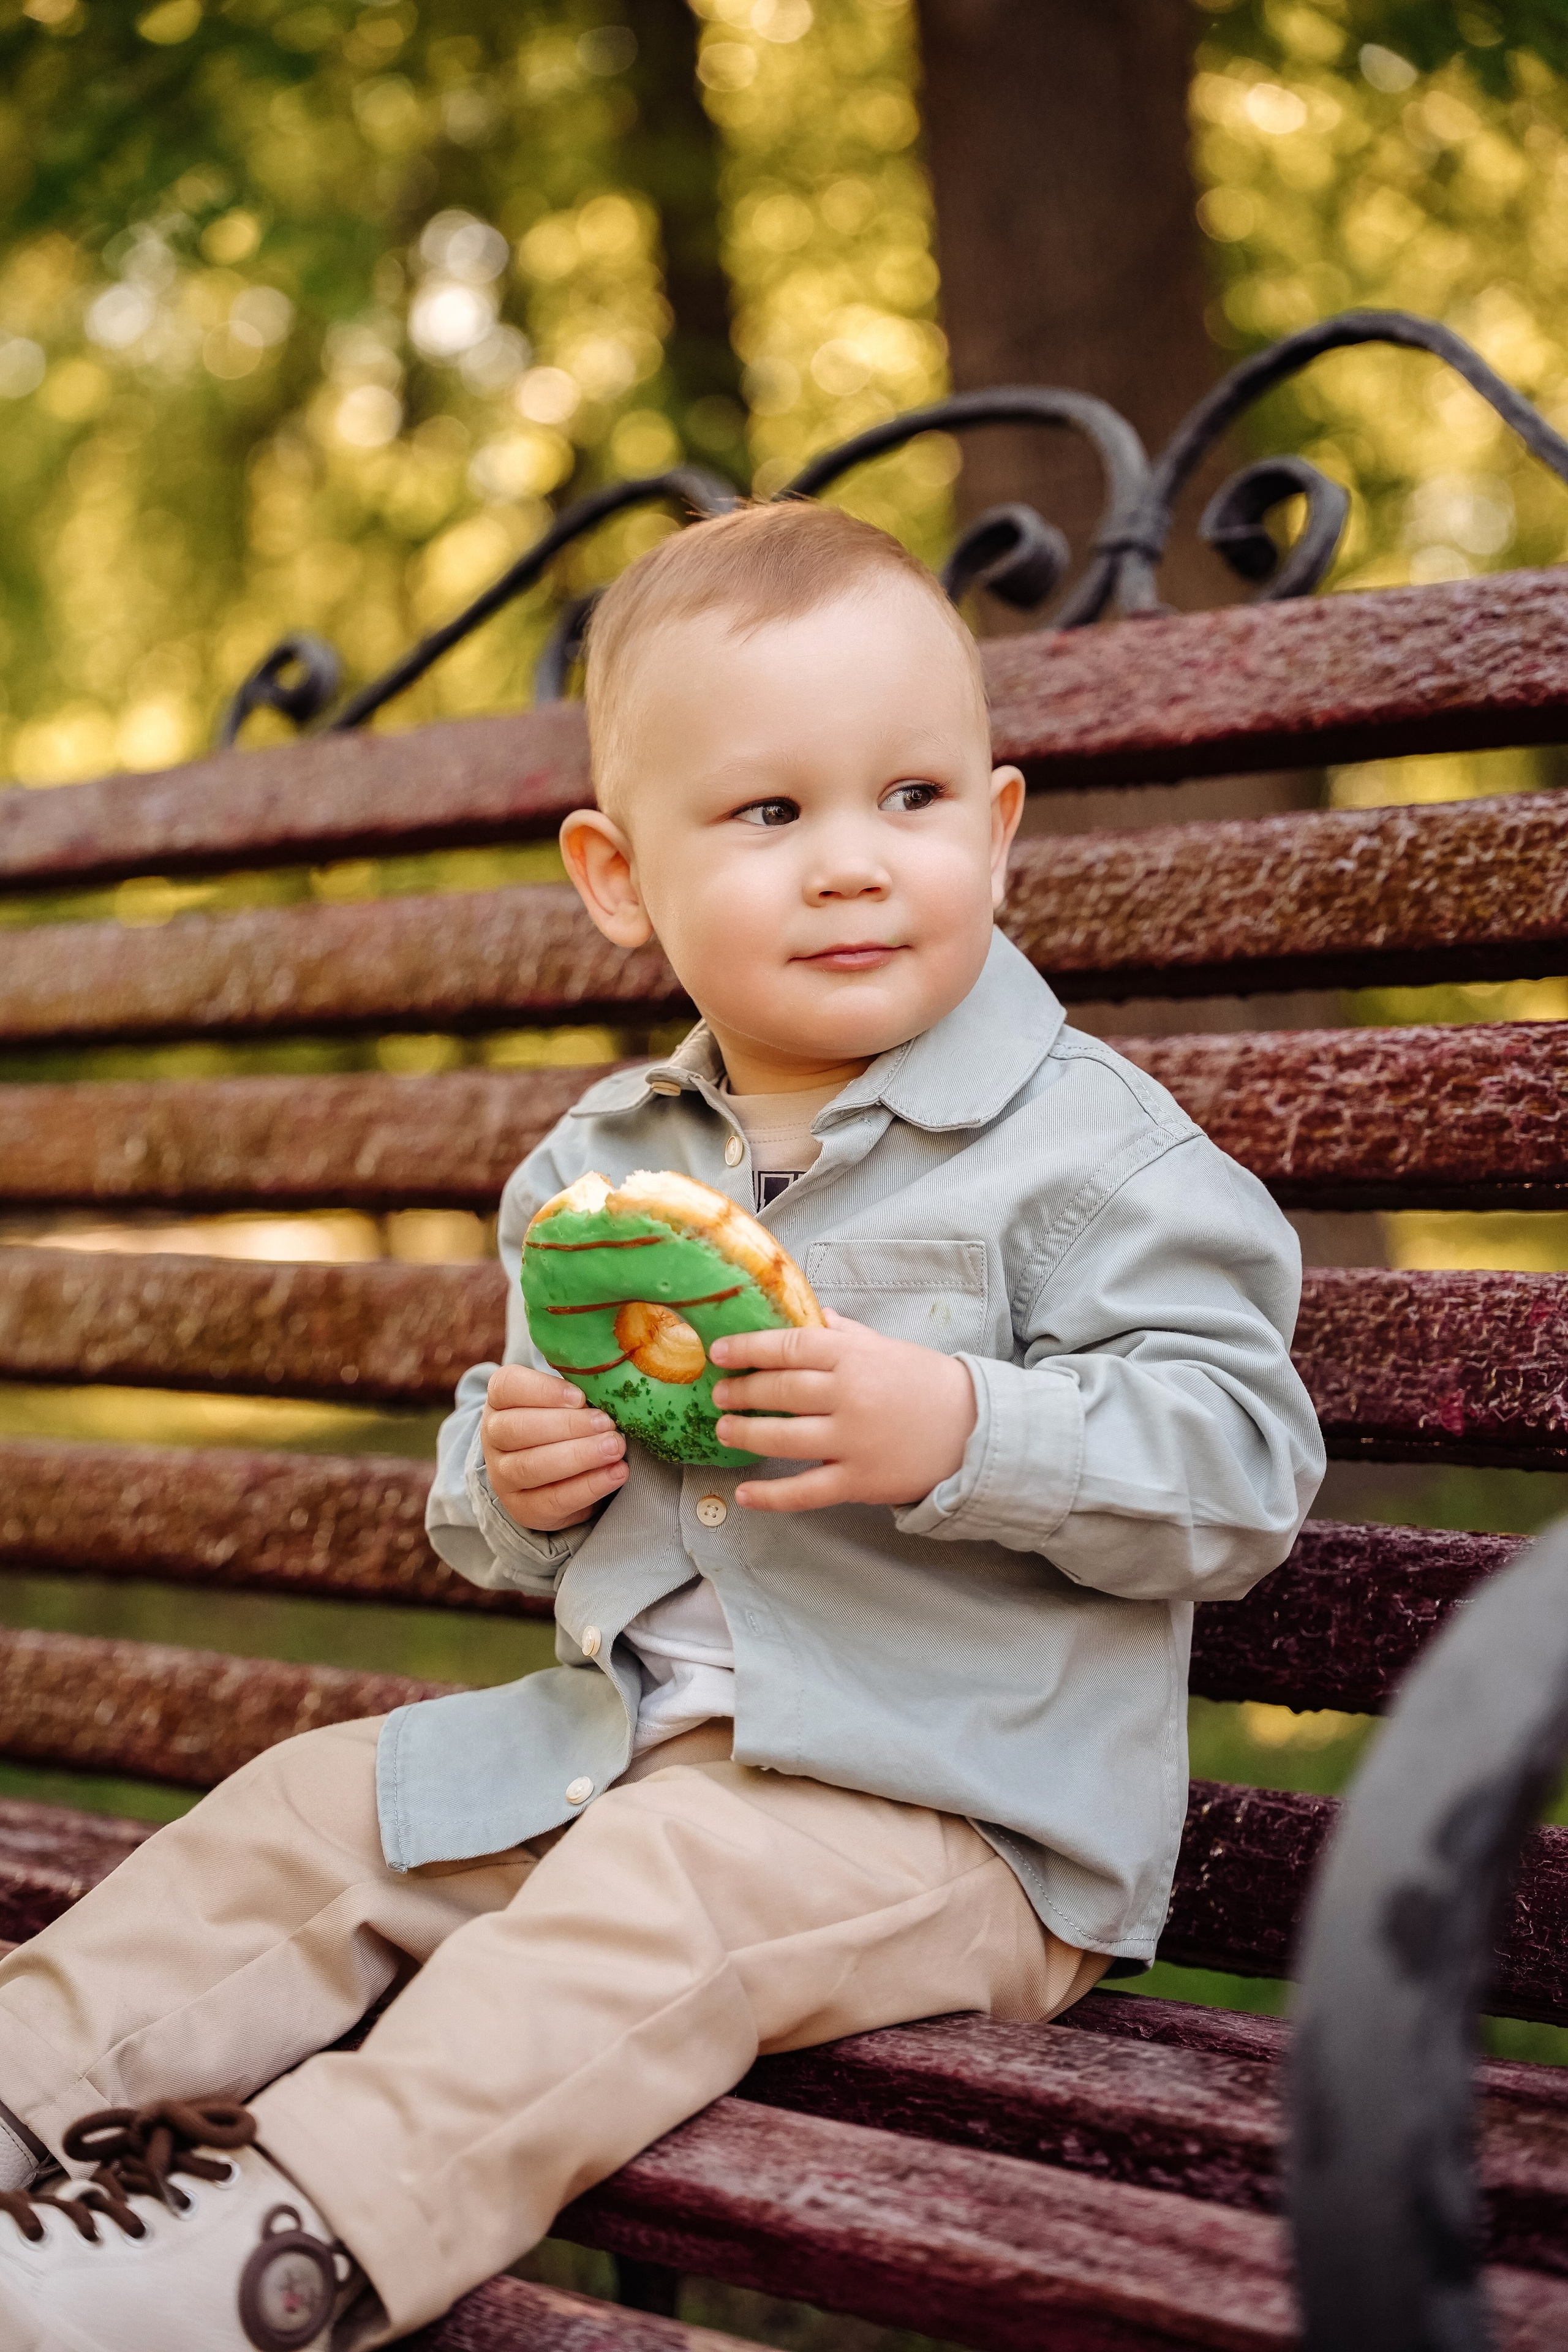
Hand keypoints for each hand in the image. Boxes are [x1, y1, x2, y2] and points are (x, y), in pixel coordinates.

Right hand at [480, 1364, 627, 1531]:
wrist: (549, 1476)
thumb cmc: (561, 1424)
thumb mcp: (562, 1401)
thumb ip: (576, 1391)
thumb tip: (610, 1385)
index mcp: (500, 1400)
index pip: (508, 1387)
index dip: (543, 1391)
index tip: (580, 1397)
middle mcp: (494, 1436)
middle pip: (519, 1429)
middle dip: (568, 1426)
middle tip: (608, 1424)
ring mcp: (503, 1475)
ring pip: (532, 1466)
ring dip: (579, 1456)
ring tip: (615, 1448)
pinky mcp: (523, 1508)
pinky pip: (552, 1500)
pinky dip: (588, 1487)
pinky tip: (616, 1473)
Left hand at [709, 1308, 976, 1513]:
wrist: (975, 1430)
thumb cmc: (927, 1384)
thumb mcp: (887, 1347)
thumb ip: (845, 1334)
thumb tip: (812, 1316)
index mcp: (855, 1356)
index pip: (789, 1346)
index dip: (748, 1349)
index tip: (720, 1353)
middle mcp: (850, 1395)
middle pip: (778, 1392)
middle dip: (741, 1392)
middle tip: (720, 1394)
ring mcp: (853, 1441)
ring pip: (782, 1439)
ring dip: (745, 1434)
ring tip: (725, 1430)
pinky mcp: (859, 1481)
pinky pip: (804, 1492)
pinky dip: (770, 1496)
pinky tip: (744, 1495)